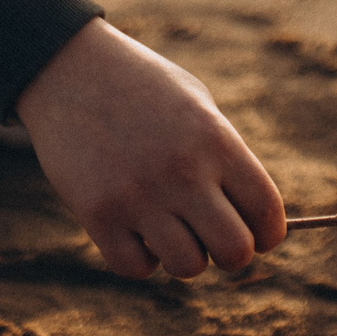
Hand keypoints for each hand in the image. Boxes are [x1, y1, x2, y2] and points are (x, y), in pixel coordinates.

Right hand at [15, 19, 284, 278]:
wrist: (68, 68)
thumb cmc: (144, 88)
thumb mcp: (198, 107)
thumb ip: (227, 162)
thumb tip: (252, 224)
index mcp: (216, 140)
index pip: (267, 213)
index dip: (268, 234)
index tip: (257, 234)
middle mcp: (182, 171)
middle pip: (234, 251)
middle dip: (229, 252)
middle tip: (211, 235)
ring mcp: (138, 195)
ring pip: (187, 267)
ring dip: (183, 256)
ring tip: (169, 228)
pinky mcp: (97, 213)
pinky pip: (135, 267)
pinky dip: (140, 257)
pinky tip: (134, 229)